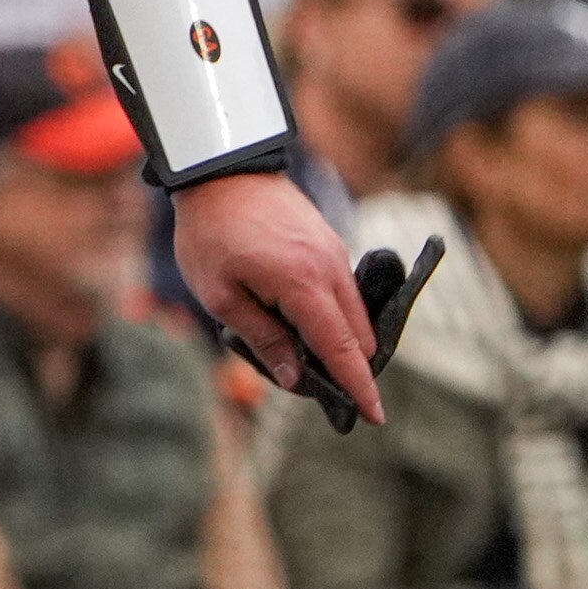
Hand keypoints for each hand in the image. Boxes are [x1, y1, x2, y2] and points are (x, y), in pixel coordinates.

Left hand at [171, 169, 381, 418]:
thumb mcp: (221, 297)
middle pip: (358, 335)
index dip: (359, 386)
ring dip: (337, 340)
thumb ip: (263, 338)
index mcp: (304, 285)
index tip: (376, 416)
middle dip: (346, 367)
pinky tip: (296, 319)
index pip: (343, 348)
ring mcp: (335, 253)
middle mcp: (331, 269)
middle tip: (313, 388)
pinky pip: (342, 291)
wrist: (220, 171)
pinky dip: (330, 314)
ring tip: (295, 352)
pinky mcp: (330, 243)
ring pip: (353, 313)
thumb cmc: (210, 235)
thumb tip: (296, 378)